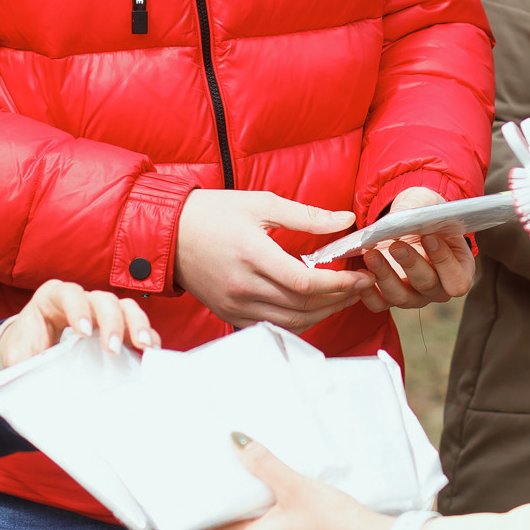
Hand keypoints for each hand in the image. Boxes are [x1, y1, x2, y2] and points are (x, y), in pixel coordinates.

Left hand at [0, 279, 158, 367]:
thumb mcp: (17, 357)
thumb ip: (23, 366)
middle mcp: (81, 301)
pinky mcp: (116, 328)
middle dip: (111, 321)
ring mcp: (101, 313)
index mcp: (52, 299)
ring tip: (144, 347)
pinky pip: (136, 326)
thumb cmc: (24, 349)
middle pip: (102, 299)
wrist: (29, 351)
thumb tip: (35, 391)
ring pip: (124, 308)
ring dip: (136, 325)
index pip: (68, 293)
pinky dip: (147, 337)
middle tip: (112, 348)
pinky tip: (151, 353)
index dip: (77, 308)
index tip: (83, 332)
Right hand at [174, 189, 375, 330]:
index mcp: (252, 255)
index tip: (360, 275)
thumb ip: (306, 215)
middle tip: (362, 285)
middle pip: (303, 304)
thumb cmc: (212, 213)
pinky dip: (299, 320)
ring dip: (324, 312)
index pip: (305, 281)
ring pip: (292, 321)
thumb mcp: (260, 203)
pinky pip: (273, 326)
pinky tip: (313, 306)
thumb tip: (345, 220)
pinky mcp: (229, 314)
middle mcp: (243, 286)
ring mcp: (235, 305)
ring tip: (344, 296)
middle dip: (339, 297)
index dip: (339, 283)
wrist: (167, 233)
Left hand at [207, 434, 392, 529]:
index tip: (192, 477)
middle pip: (231, 519)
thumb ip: (265, 464)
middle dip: (225, 492)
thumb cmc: (334, 523)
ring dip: (247, 494)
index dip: (201, 501)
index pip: (213, 524)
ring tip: (239, 463)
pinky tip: (269, 478)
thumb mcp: (296, 487)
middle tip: (214, 460)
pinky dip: (265, 500)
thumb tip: (235, 440)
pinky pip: (270, 519)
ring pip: (252, 517)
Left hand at [357, 187, 475, 313]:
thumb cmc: (424, 212)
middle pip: (428, 287)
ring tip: (371, 254)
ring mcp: (414, 295)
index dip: (445, 262)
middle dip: (411, 265)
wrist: (406, 220)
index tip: (429, 237)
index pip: (457, 280)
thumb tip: (398, 219)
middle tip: (396, 245)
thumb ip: (418, 208)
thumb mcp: (426, 203)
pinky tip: (361, 271)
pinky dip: (368, 292)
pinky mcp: (389, 296)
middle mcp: (438, 288)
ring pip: (401, 297)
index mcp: (459, 268)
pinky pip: (379, 304)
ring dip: (385, 277)